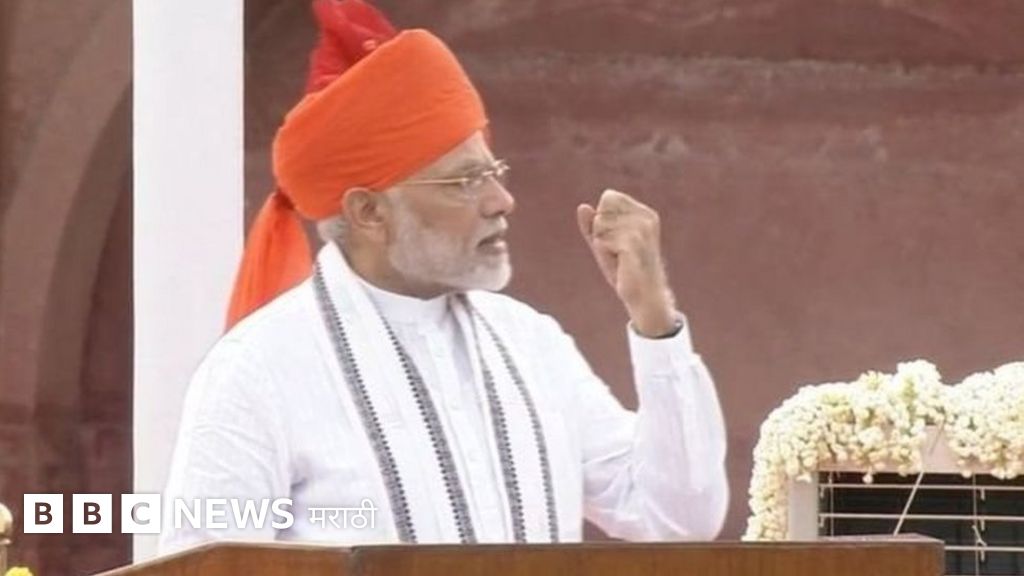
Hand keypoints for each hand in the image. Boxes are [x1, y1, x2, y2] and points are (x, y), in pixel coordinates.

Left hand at [576, 189, 677, 336]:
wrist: (644, 295)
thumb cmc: (625, 269)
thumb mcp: (605, 243)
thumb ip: (592, 225)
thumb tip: (582, 207)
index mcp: (644, 213)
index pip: (608, 197)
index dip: (602, 220)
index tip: (616, 240)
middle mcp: (645, 217)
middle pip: (601, 211)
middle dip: (601, 233)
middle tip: (617, 252)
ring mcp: (641, 230)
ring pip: (599, 225)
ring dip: (603, 245)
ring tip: (619, 259)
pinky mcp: (632, 243)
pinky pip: (600, 240)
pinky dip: (604, 254)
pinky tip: (619, 263)